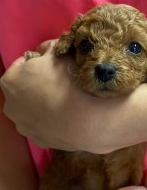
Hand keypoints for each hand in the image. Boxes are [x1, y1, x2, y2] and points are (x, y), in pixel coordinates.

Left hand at [0, 40, 114, 151]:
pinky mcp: (39, 141)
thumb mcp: (61, 54)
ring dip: (42, 104)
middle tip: (59, 82)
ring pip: (31, 110)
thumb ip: (49, 48)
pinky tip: (66, 117)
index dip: (37, 62)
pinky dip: (51, 121)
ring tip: (64, 101)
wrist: (91, 120)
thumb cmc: (72, 82)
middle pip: (23, 90)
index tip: (52, 63)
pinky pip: (43, 126)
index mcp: (11, 81)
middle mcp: (11, 106)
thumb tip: (46, 50)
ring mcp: (24, 126)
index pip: (21, 65)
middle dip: (36, 84)